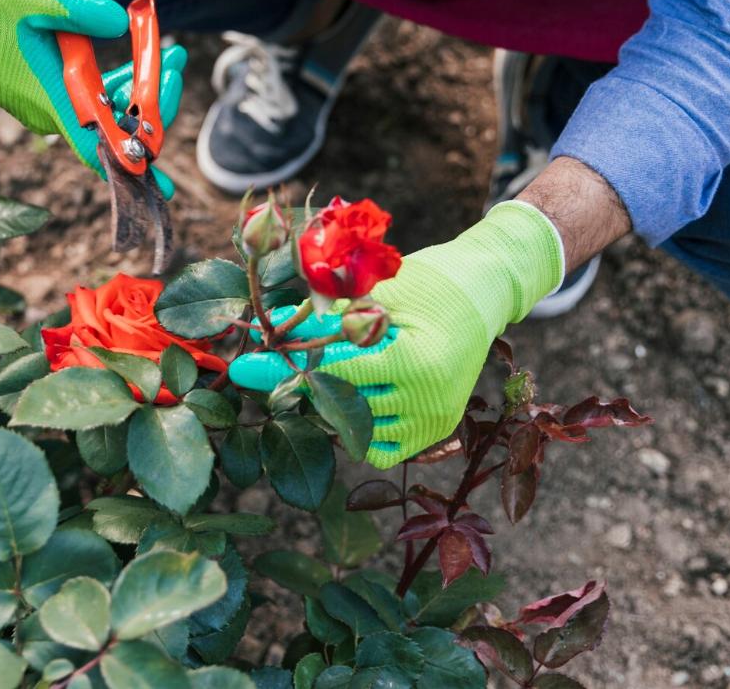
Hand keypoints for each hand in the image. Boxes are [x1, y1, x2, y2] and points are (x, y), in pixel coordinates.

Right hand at [0, 0, 186, 196]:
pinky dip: (119, 85)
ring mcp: (49, 104)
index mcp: (46, 95)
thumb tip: (121, 22)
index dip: (129, 165)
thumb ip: (76, 6)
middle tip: (176, 61)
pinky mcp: (49, 93)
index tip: (161, 186)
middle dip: (153, 101)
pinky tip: (140, 61)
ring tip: (172, 53)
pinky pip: (94, 102)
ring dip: (140, 91)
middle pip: (113, 127)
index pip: (94, 145)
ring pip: (106, 113)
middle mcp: (49, 110)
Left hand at [228, 202, 564, 467]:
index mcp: (415, 363)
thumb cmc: (431, 280)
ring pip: (357, 431)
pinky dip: (359, 431)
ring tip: (324, 373)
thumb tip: (274, 330)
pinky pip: (382, 449)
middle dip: (303, 385)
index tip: (244, 368)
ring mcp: (436, 421)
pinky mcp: (438, 430)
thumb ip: (329, 319)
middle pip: (341, 405)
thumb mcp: (378, 292)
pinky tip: (353, 397)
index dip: (286, 369)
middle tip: (272, 369)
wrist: (485, 289)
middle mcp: (428, 401)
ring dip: (331, 406)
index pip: (336, 374)